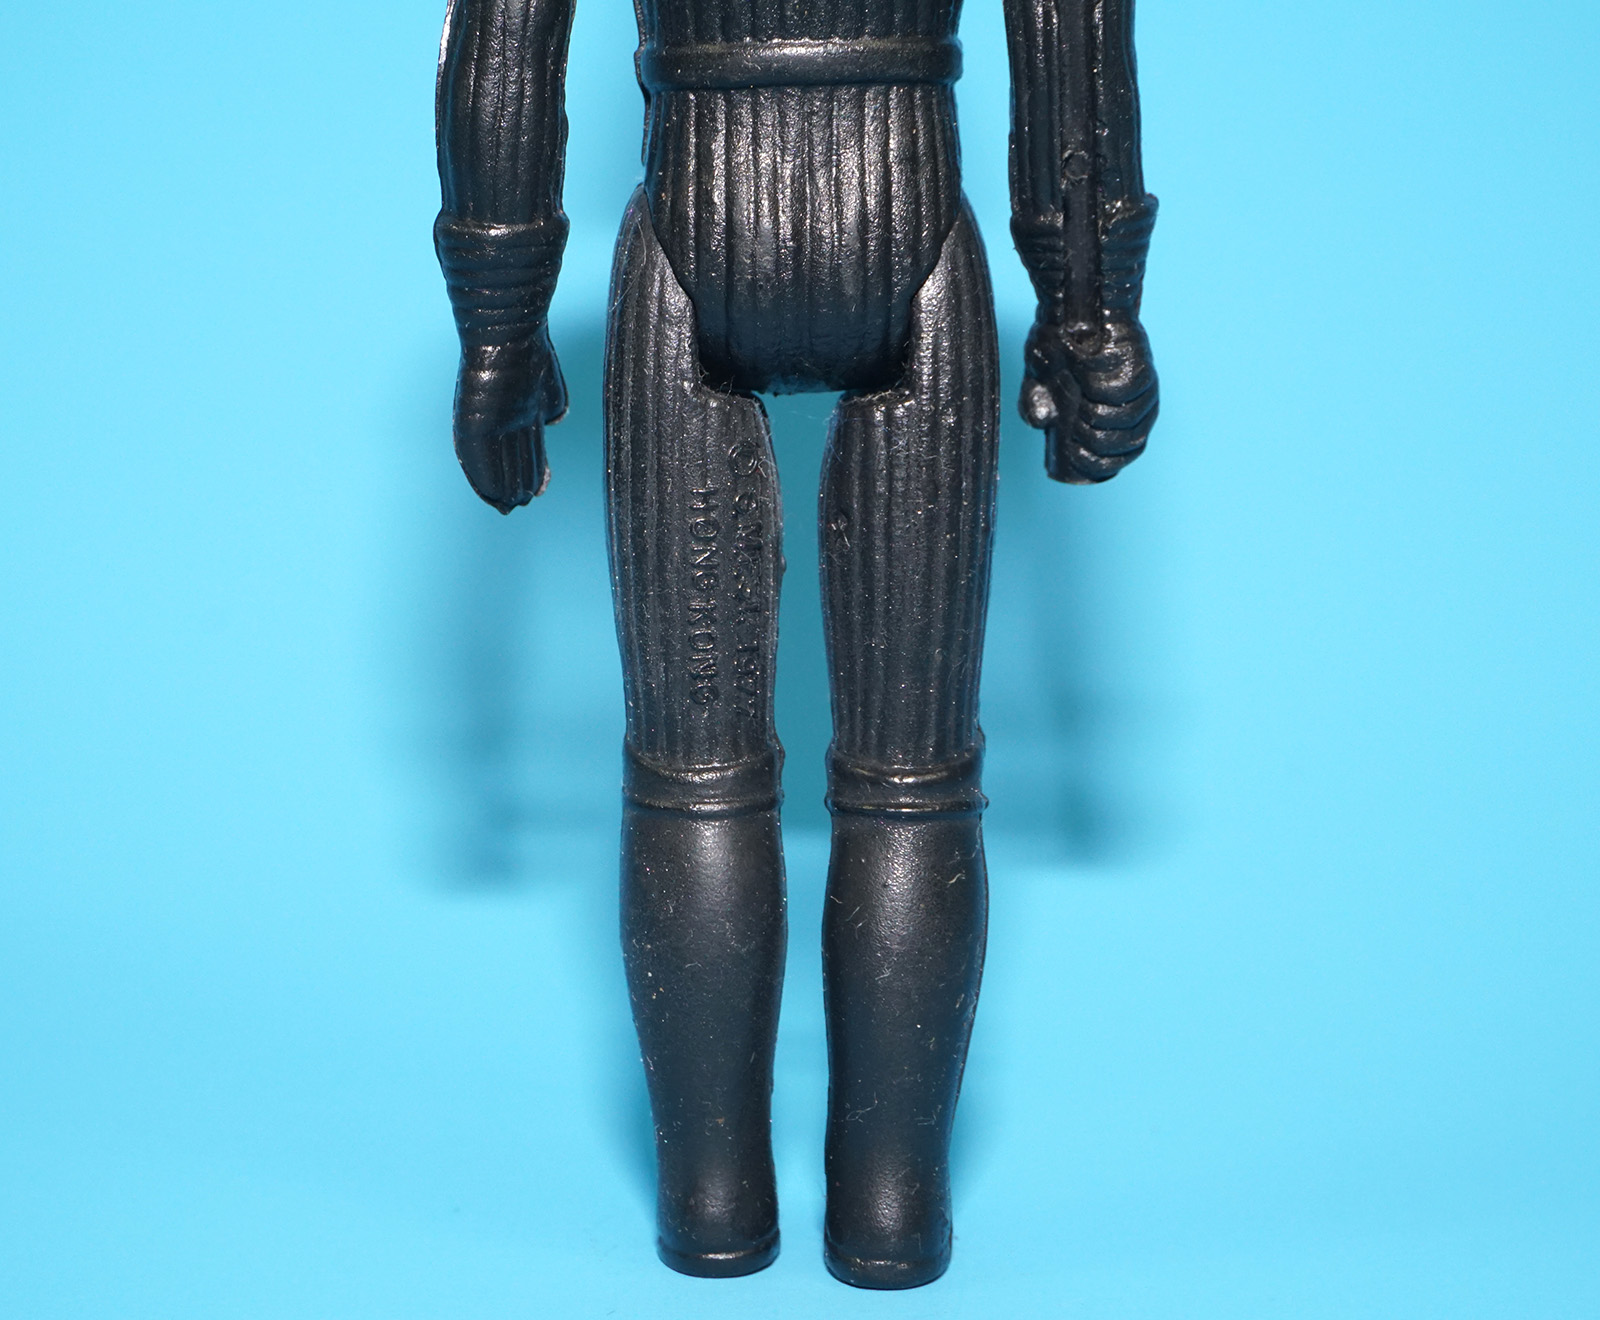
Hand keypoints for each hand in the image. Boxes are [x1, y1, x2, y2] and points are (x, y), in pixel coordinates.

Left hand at [452, 327, 567, 512]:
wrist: (508, 329)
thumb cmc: (529, 345)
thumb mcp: (549, 381)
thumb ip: (553, 404)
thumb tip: (556, 422)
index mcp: (521, 407)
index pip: (526, 445)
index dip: (533, 469)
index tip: (539, 488)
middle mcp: (503, 416)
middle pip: (511, 457)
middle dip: (517, 482)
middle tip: (521, 503)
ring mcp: (488, 420)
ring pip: (498, 463)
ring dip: (504, 486)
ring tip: (511, 504)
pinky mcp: (473, 422)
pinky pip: (478, 458)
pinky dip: (484, 479)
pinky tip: (490, 494)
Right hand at [1019, 314, 1157, 484]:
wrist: (1076, 306)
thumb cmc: (1061, 344)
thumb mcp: (1040, 381)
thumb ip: (1035, 405)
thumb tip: (1041, 422)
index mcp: (1115, 423)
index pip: (1111, 463)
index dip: (1088, 468)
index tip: (1067, 454)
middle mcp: (1134, 413)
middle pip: (1115, 451)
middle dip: (1086, 445)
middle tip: (1069, 423)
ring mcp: (1142, 394)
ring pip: (1118, 428)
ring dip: (1091, 420)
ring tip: (1078, 400)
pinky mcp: (1140, 372)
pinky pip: (1118, 399)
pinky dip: (1097, 395)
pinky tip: (1086, 382)